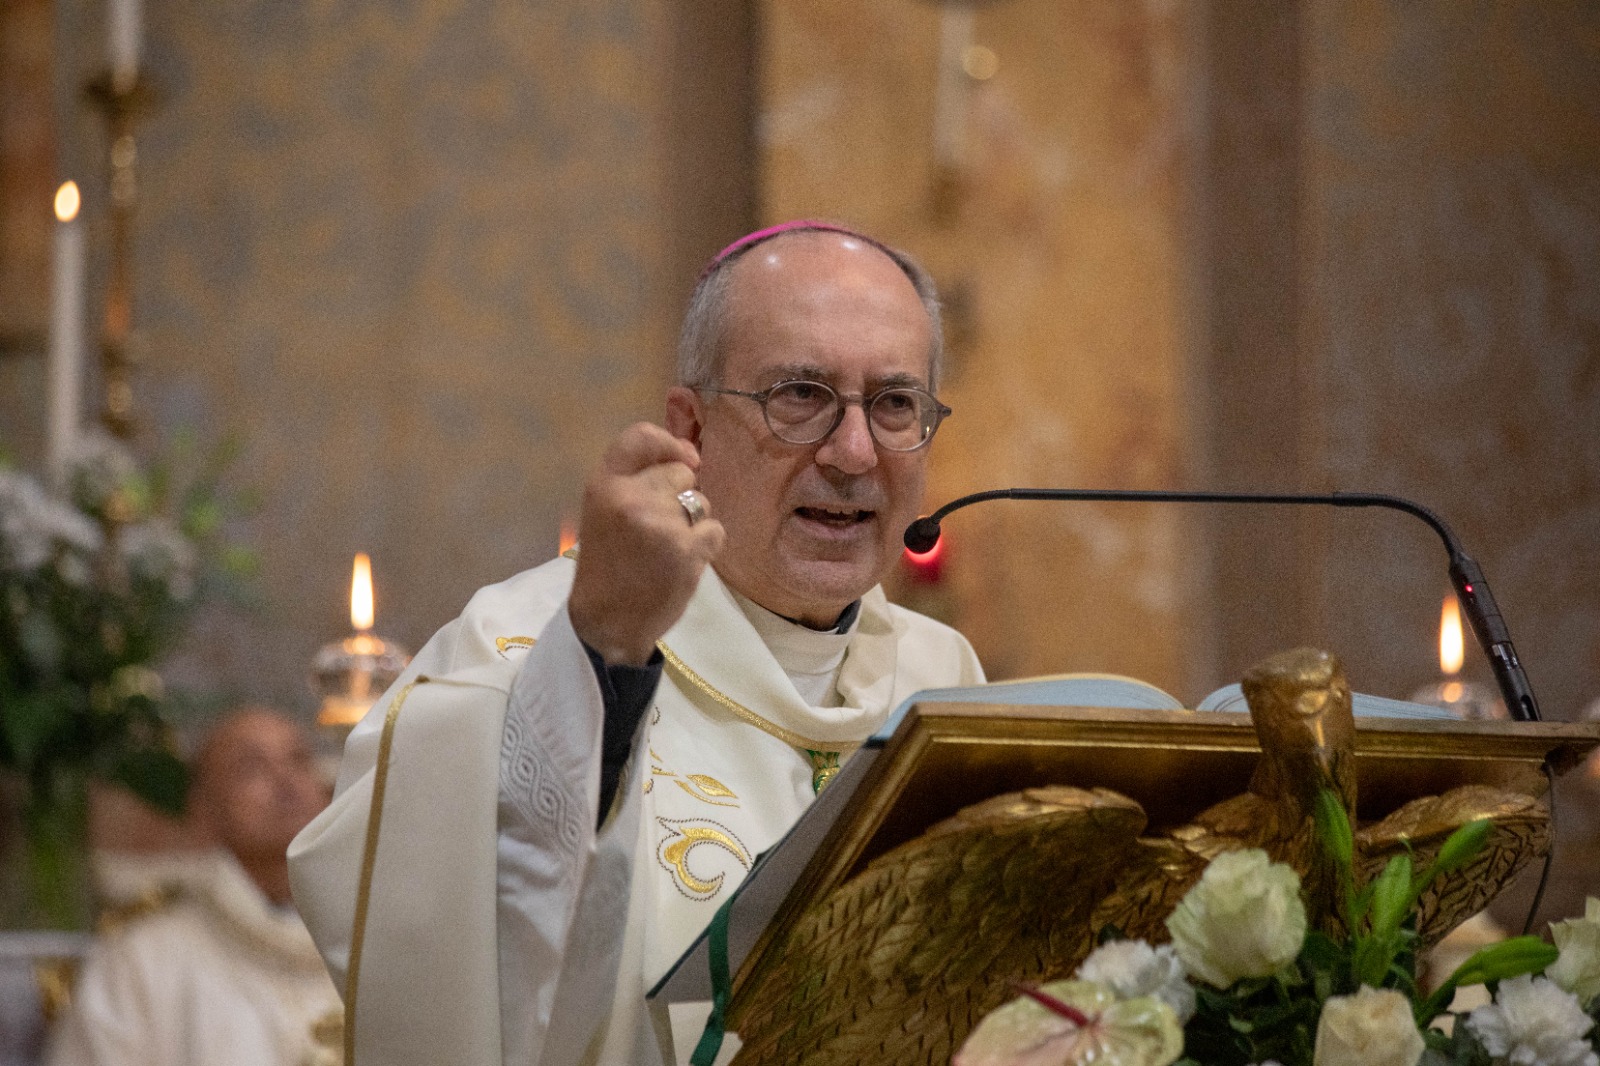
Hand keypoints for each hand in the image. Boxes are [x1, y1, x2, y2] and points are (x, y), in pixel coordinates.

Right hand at [567, 423, 724, 664]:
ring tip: (667, 550)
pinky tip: (682, 563)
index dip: (668, 443)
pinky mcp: (686, 549)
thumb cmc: (609, 566)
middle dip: (680, 497)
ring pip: (701, 503)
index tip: (684, 458)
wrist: (607, 622)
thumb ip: (637, 481)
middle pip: (680, 473)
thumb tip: (692, 456)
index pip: (639, 437)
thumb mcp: (605, 513)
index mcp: (604, 485)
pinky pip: (715, 530)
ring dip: (694, 524)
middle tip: (659, 529)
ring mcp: (660, 523)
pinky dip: (707, 547)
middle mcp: (631, 497)